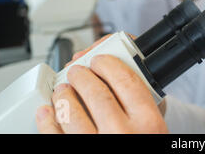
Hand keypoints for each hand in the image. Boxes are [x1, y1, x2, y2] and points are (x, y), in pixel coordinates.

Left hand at [36, 54, 168, 133]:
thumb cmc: (144, 142)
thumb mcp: (156, 125)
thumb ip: (144, 101)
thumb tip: (118, 68)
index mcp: (148, 122)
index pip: (126, 80)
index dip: (109, 64)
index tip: (101, 60)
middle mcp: (123, 134)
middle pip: (96, 92)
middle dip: (82, 75)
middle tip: (77, 70)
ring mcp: (97, 146)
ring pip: (71, 112)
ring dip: (63, 95)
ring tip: (62, 89)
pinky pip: (55, 135)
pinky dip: (47, 120)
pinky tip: (47, 111)